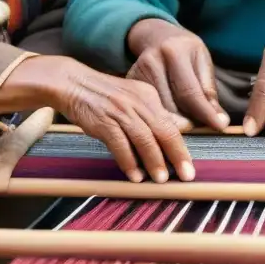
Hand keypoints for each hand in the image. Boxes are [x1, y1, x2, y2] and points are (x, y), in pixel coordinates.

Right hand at [54, 58, 195, 183]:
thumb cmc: (106, 96)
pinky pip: (120, 144)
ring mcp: (121, 111)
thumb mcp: (134, 98)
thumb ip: (153, 115)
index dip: (183, 146)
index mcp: (149, 96)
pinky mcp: (103, 121)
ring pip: (144, 139)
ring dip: (154, 161)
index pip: (171, 124)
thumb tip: (178, 131)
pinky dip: (128, 161)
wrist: (74, 84)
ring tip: (161, 179)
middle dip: (177, 156)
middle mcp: (139, 102)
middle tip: (186, 176)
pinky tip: (134, 175)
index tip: (190, 166)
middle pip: (164, 131)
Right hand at [127, 19, 228, 130]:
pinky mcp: (130, 82)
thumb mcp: (202, 61)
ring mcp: (138, 72)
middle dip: (190, 121)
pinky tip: (169, 118)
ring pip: (158, 111)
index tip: (219, 127)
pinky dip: (160, 117)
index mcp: (175, 52)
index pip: (190, 92)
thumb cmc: (185, 51)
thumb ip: (209, 90)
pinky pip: (146, 108)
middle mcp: (153, 61)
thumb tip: (220, 120)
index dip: (205, 113)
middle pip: (172, 105)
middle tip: (202, 127)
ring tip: (188, 123)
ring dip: (175, 123)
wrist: (158, 36)